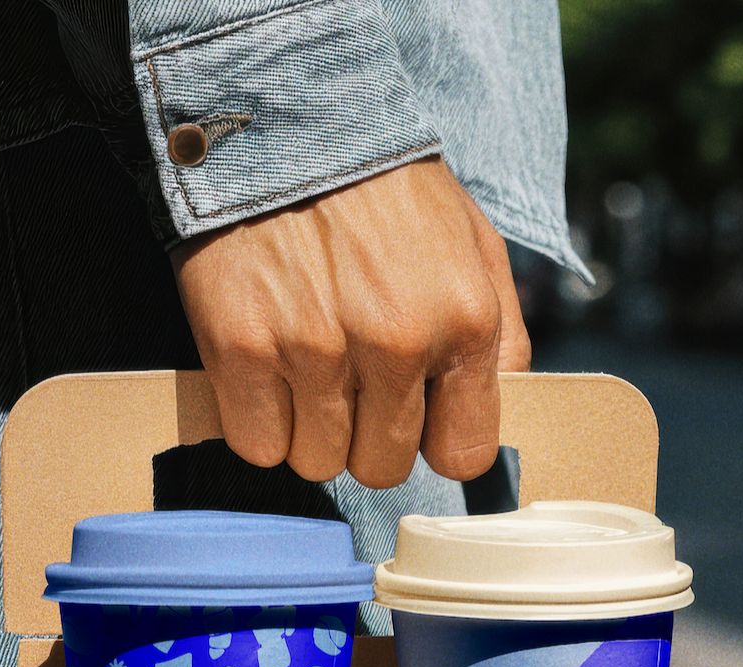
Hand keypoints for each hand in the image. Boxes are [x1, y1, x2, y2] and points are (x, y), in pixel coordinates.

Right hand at [170, 157, 530, 488]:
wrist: (286, 122)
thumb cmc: (386, 192)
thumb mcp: (476, 248)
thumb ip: (500, 343)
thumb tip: (498, 420)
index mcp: (463, 323)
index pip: (463, 457)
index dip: (436, 442)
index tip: (416, 417)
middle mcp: (395, 344)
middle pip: (382, 468)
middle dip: (366, 436)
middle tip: (350, 379)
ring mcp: (314, 351)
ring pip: (316, 463)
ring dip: (309, 429)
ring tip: (306, 363)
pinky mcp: (242, 351)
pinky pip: (259, 446)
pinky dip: (259, 422)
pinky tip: (266, 369)